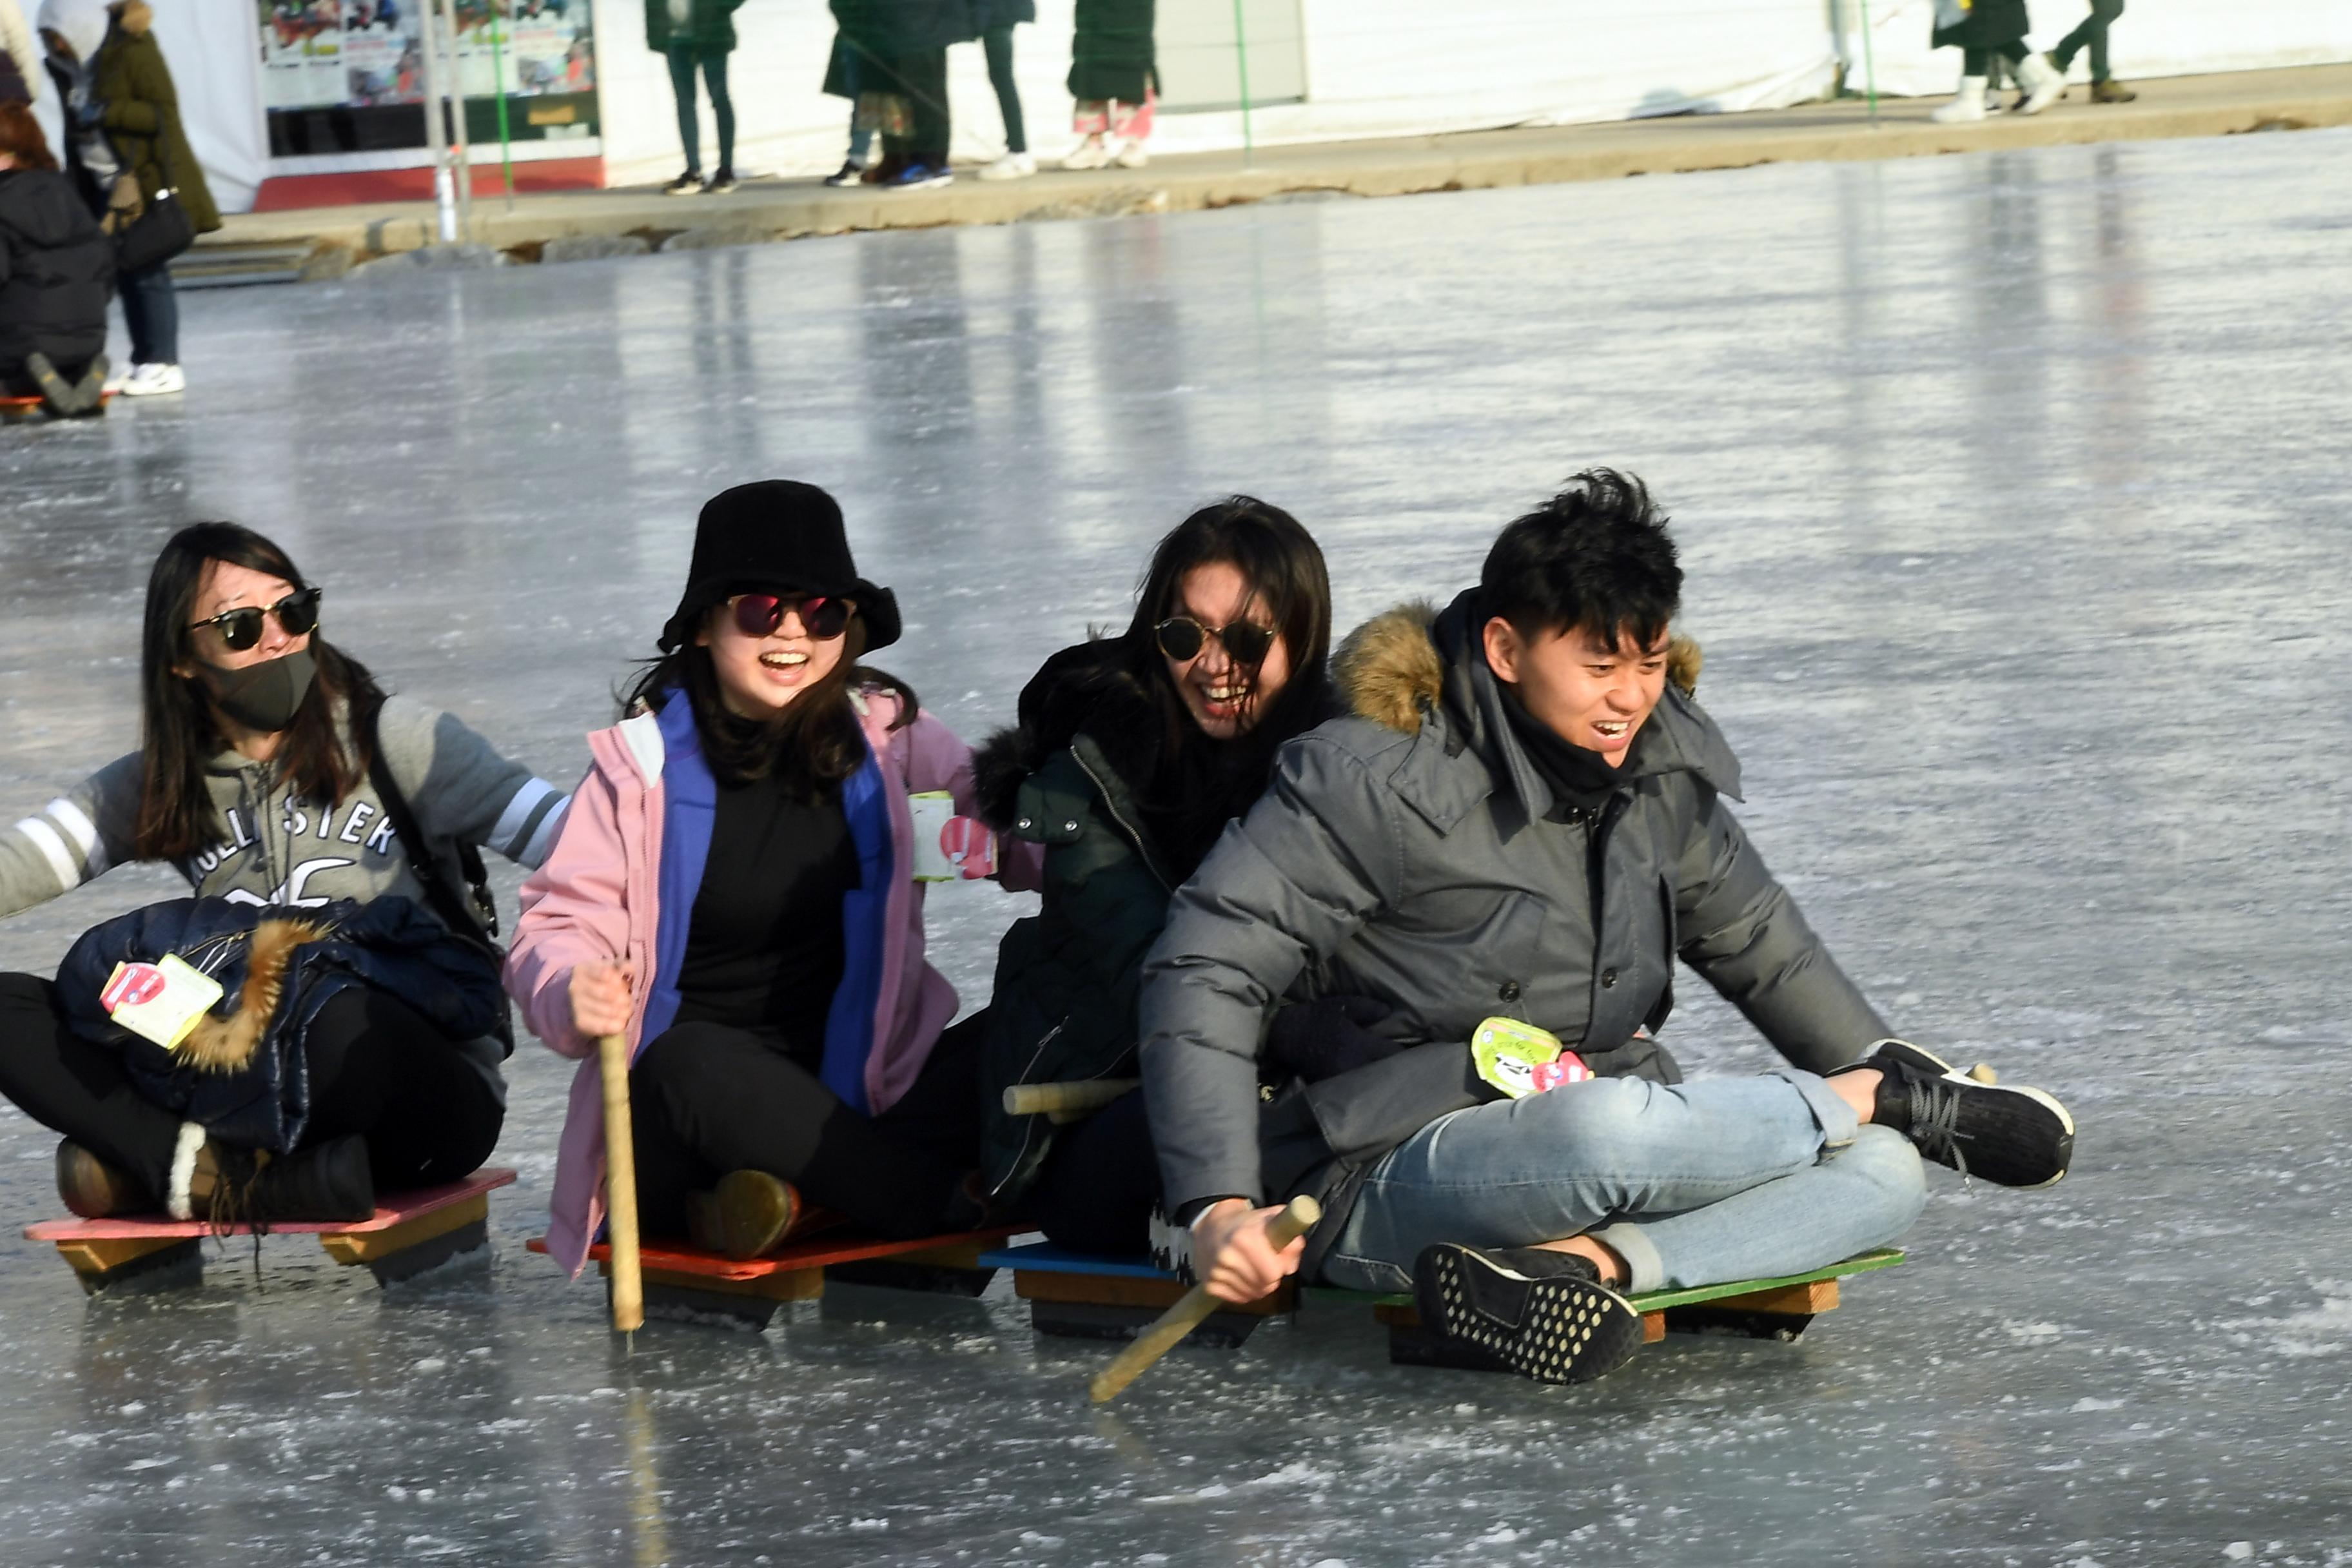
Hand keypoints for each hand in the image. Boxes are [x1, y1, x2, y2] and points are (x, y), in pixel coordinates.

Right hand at [568, 959, 633, 1039]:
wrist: (581, 1001)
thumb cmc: (600, 982)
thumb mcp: (609, 968)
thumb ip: (621, 965)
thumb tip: (630, 970)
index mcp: (582, 970)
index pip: (606, 973)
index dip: (620, 980)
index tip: (626, 984)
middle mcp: (575, 987)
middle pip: (608, 993)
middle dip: (624, 998)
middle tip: (629, 1000)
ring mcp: (576, 1005)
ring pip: (606, 1010)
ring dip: (623, 1011)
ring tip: (627, 1011)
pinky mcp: (579, 1022)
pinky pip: (600, 1026)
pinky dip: (614, 1025)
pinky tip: (621, 1024)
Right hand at [1191, 1198, 1303, 1304]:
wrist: (1211, 1227)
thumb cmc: (1247, 1224)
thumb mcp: (1272, 1220)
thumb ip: (1290, 1239)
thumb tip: (1290, 1268)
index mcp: (1244, 1239)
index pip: (1273, 1272)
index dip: (1279, 1267)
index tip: (1277, 1259)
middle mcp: (1227, 1256)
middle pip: (1264, 1286)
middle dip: (1270, 1279)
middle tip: (1266, 1266)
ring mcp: (1216, 1273)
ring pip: (1252, 1295)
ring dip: (1258, 1287)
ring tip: (1254, 1271)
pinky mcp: (1209, 1285)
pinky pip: (1238, 1299)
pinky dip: (1244, 1292)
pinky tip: (1241, 1277)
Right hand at [1265, 994, 1401, 1082]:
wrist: (1286, 1035)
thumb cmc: (1317, 1017)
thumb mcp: (1342, 1006)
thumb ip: (1368, 1008)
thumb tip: (1389, 1012)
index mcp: (1360, 1044)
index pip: (1393, 1055)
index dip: (1408, 1057)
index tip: (1418, 1056)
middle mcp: (1354, 1065)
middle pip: (1386, 1075)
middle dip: (1399, 1072)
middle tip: (1413, 1072)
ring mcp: (1343, 1080)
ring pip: (1373, 1086)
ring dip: (1384, 1083)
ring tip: (1396, 1081)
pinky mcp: (1333, 1088)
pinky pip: (1357, 1091)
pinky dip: (1366, 1089)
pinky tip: (1373, 1087)